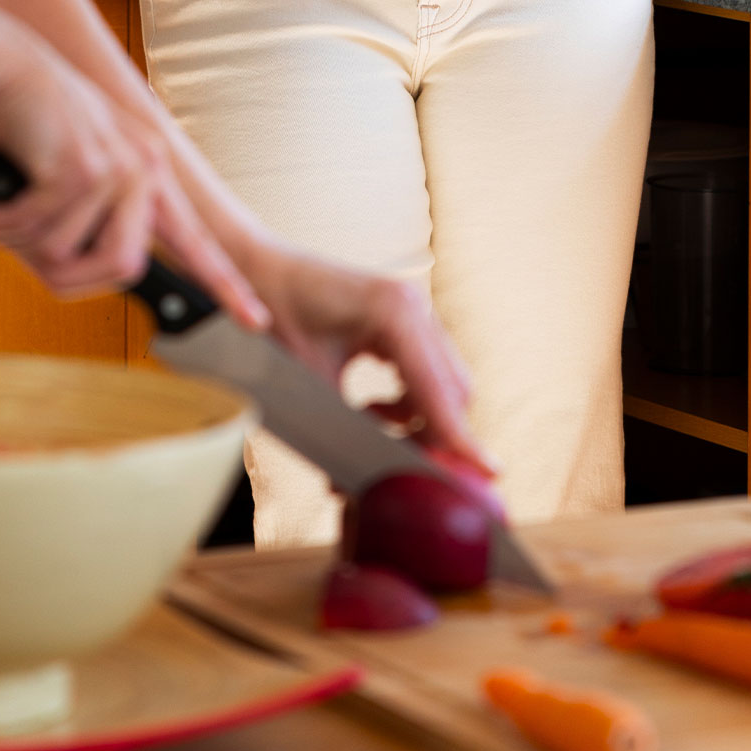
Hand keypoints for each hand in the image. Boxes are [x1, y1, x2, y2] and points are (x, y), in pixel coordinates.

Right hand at [0, 22, 269, 327]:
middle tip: (18, 249)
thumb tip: (76, 273)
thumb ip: (89, 218)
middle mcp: (142, 169)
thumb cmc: (28, 120)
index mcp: (148, 173)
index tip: (254, 317)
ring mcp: (116, 167)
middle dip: (60, 273)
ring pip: (64, 254)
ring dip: (14, 241)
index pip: (195, 239)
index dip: (224, 282)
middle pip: (121, 268)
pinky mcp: (80, 167)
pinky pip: (34, 230)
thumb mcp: (72, 169)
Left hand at [239, 242, 492, 474]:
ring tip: (369, 422)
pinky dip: (409, 400)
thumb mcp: (310, 378)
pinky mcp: (407, 321)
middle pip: (453, 390)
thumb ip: (350, 426)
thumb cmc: (274, 318)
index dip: (459, 435)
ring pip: (444, 384)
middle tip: (396, 466)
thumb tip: (372, 478)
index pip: (438, 388)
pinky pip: (428, 373)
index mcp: (394, 310)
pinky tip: (372, 406)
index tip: (490, 472)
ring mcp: (415, 310)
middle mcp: (414, 305)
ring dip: (417, 417)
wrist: (260, 272)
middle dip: (432, 434)